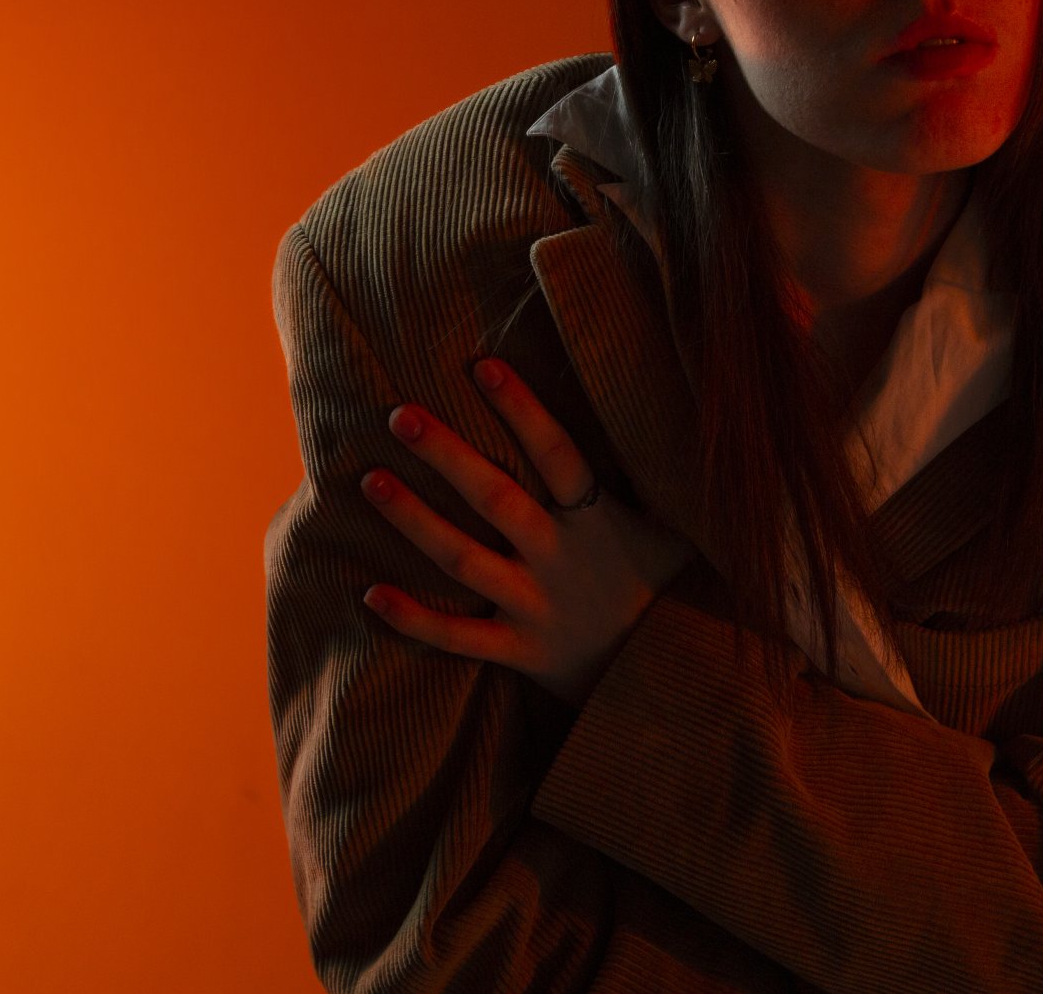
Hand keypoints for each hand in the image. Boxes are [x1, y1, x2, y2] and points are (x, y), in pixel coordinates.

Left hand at [357, 357, 701, 708]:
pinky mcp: (521, 650)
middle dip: (447, 455)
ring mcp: (538, 606)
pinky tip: (370, 593)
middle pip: (497, 499)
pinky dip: (414, 619)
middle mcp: (562, 558)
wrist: (673, 677)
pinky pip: (459, 637)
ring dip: (414, 521)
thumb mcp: (674, 530)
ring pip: (465, 560)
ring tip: (369, 482)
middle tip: (399, 416)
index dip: (523, 409)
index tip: (482, 366)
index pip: (558, 454)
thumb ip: (652, 482)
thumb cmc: (669, 590)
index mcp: (600, 521)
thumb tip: (661, 413)